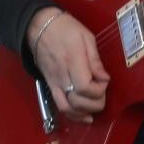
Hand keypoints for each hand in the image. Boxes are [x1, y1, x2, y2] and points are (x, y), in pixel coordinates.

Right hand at [26, 7, 109, 122]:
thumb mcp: (86, 37)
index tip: (104, 81)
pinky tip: (83, 115)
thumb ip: (95, 60)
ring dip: (84, 113)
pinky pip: (60, 106)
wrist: (39, 27)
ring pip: (67, 108)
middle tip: (102, 93)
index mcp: (73, 61)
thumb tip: (104, 78)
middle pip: (78, 102)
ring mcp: (54, 83)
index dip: (99, 90)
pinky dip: (73, 115)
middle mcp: (62, 76)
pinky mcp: (50, 86)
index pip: (85, 88)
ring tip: (95, 109)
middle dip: (95, 103)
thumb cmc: (65, 28)